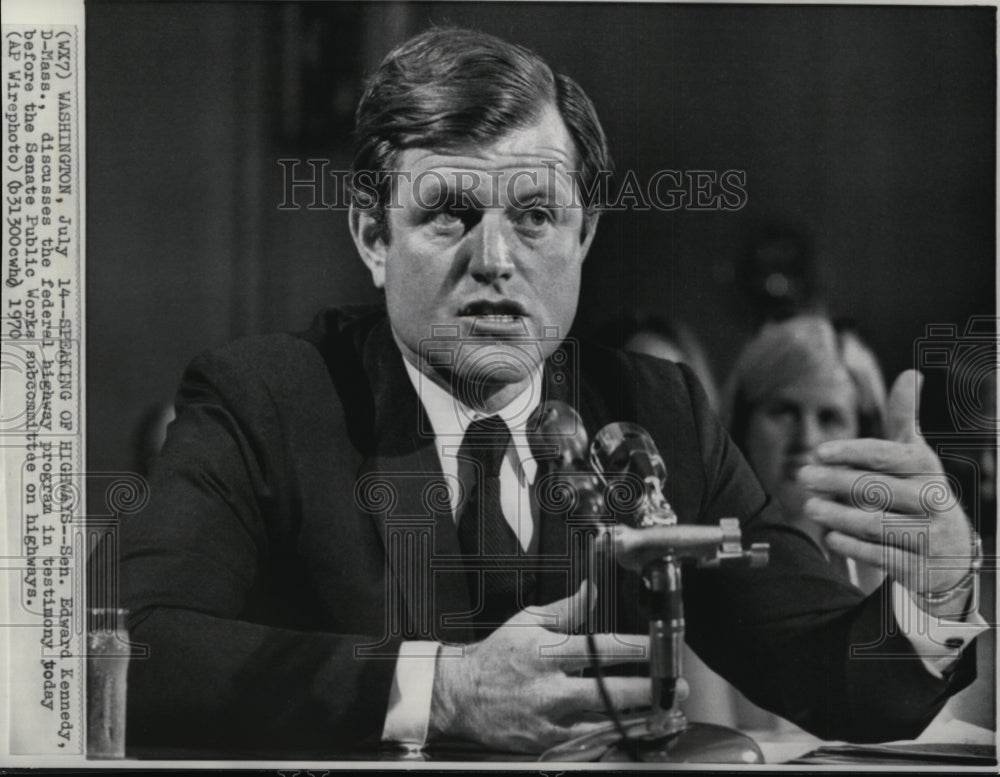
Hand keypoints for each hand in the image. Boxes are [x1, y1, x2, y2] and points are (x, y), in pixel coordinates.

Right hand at [429, 582, 656, 752]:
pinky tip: (632, 732)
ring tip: (663, 712)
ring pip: (601, 722)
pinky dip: (610, 737)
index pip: (599, 649)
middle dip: (645, 689)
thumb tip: (592, 590)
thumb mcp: (528, 621)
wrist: (460, 694)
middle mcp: (548, 688)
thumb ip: (566, 608)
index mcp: (545, 653)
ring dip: (637, 718)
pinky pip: (585, 743)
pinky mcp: (544, 742)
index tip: (659, 647)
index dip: (634, 648)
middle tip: (674, 687)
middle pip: (607, 691)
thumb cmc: (496, 655)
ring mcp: (547, 719)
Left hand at [799, 370, 974, 597]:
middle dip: (836, 482)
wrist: (952, 551)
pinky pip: (881, 555)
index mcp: (927, 469)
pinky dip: (852, 546)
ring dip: (838, 515)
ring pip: (876, 524)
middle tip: (803, 477)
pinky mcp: (920, 566)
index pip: (886, 456)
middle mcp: (932, 500)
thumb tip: (909, 374)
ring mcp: (929, 535)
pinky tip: (829, 537)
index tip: (819, 451)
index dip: (851, 452)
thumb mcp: (915, 456)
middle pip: (876, 489)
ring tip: (809, 507)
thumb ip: (904, 419)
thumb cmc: (920, 491)